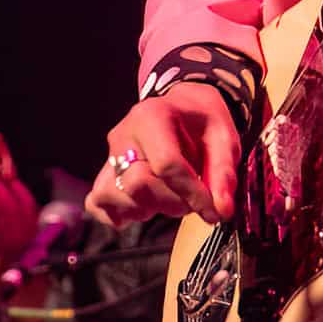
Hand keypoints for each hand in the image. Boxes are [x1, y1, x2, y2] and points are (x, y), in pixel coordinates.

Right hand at [85, 83, 240, 228]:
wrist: (182, 108)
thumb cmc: (202, 122)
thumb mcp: (224, 137)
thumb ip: (223, 173)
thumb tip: (221, 209)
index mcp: (152, 116)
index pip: (166, 164)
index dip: (192, 193)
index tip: (214, 210)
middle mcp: (124, 134)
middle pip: (138, 183)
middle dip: (172, 202)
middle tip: (193, 200)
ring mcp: (110, 155)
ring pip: (115, 196)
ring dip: (148, 209)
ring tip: (169, 198)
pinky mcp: (104, 173)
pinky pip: (98, 203)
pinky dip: (120, 213)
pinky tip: (145, 207)